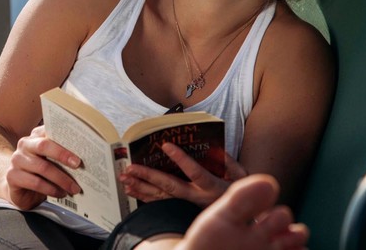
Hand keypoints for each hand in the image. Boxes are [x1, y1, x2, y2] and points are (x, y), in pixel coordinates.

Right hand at [5, 125, 82, 209]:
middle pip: (44, 145)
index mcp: (35, 136)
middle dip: (63, 155)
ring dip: (61, 179)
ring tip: (74, 188)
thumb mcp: (51, 160)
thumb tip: (85, 158)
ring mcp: (17, 160)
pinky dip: (51, 189)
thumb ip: (62, 154)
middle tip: (78, 165)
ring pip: (42, 167)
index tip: (81, 144)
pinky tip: (60, 193)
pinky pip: (36, 183)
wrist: (17, 187)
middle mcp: (24, 145)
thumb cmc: (40, 172)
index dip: (65, 136)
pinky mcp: (12, 177)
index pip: (50, 130)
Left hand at [119, 142, 247, 207]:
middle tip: (131, 167)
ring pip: (160, 197)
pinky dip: (143, 197)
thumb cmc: (238, 193)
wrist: (238, 220)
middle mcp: (196, 197)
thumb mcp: (241, 177)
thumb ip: (229, 163)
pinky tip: (131, 191)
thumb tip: (217, 148)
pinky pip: (159, 204)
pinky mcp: (180, 210)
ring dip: (140, 186)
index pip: (195, 172)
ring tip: (125, 178)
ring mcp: (186, 205)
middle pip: (169, 186)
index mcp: (212, 187)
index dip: (181, 159)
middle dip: (148, 176)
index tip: (166, 145)